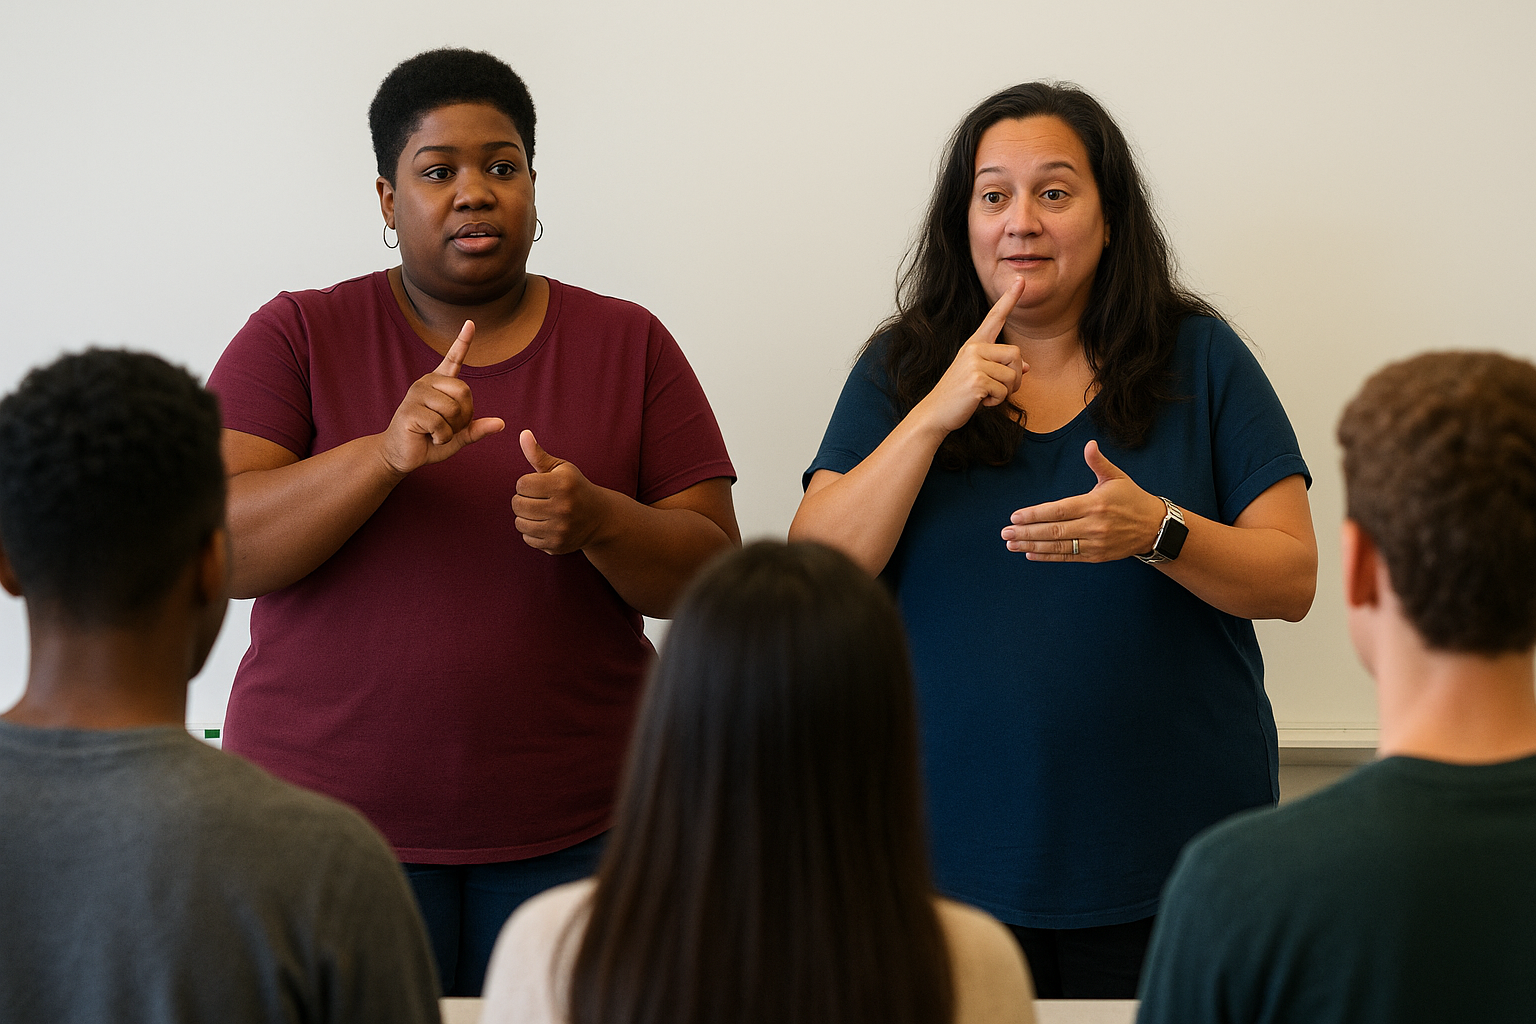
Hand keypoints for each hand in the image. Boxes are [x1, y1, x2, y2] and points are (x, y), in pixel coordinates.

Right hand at [380, 321, 504, 475]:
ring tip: (436, 433)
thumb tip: (501, 424)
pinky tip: (429, 437)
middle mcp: (427, 383)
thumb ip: (476, 429)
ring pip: (453, 409)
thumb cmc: (429, 442)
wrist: (400, 455)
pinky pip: (441, 425)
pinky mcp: (410, 410)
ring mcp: (416, 394)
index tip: (470, 323)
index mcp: (439, 384)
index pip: (453, 359)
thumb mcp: (457, 436)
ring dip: (451, 430)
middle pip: (465, 392)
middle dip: (463, 417)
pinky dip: (442, 438)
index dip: (463, 341)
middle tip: (448, 429)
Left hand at [512, 430, 609, 553]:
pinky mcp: (557, 545)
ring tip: (539, 511)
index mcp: (563, 484)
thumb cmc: (575, 487)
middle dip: (522, 500)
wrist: (600, 518)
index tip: (538, 485)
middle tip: (536, 499)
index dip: (526, 483)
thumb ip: (538, 454)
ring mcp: (561, 529)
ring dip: (525, 517)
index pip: (521, 484)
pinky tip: (545, 524)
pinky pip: (527, 538)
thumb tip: (523, 434)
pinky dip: (531, 532)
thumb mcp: (561, 468)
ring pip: (520, 523)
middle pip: (517, 504)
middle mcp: (563, 507)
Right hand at [911, 276, 1027, 436]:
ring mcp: (974, 363)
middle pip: (1016, 355)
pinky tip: (979, 402)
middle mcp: (974, 349)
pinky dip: (995, 402)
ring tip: (985, 395)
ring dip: (1005, 392)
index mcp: (974, 345)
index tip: (1020, 280)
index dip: (1009, 299)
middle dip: (1014, 377)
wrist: (935, 412)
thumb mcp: (981, 377)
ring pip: (1013, 376)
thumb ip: (1001, 368)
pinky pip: (1003, 391)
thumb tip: (1025, 368)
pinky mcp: (976, 380)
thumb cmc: (958, 394)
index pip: (995, 318)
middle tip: (997, 389)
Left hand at [1000, 440, 1166, 560]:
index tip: (1015, 516)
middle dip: (1026, 532)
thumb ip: (1098, 463)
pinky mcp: (1096, 556)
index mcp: (1094, 504)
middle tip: (1005, 533)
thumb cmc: (1132, 499)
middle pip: (1054, 531)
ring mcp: (1095, 543)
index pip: (1058, 510)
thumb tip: (1089, 444)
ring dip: (1032, 546)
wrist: (1155, 527)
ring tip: (1011, 544)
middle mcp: (1093, 525)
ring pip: (1058, 546)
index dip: (1035, 514)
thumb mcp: (1116, 477)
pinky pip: (1068, 557)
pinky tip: (1030, 554)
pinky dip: (1048, 556)